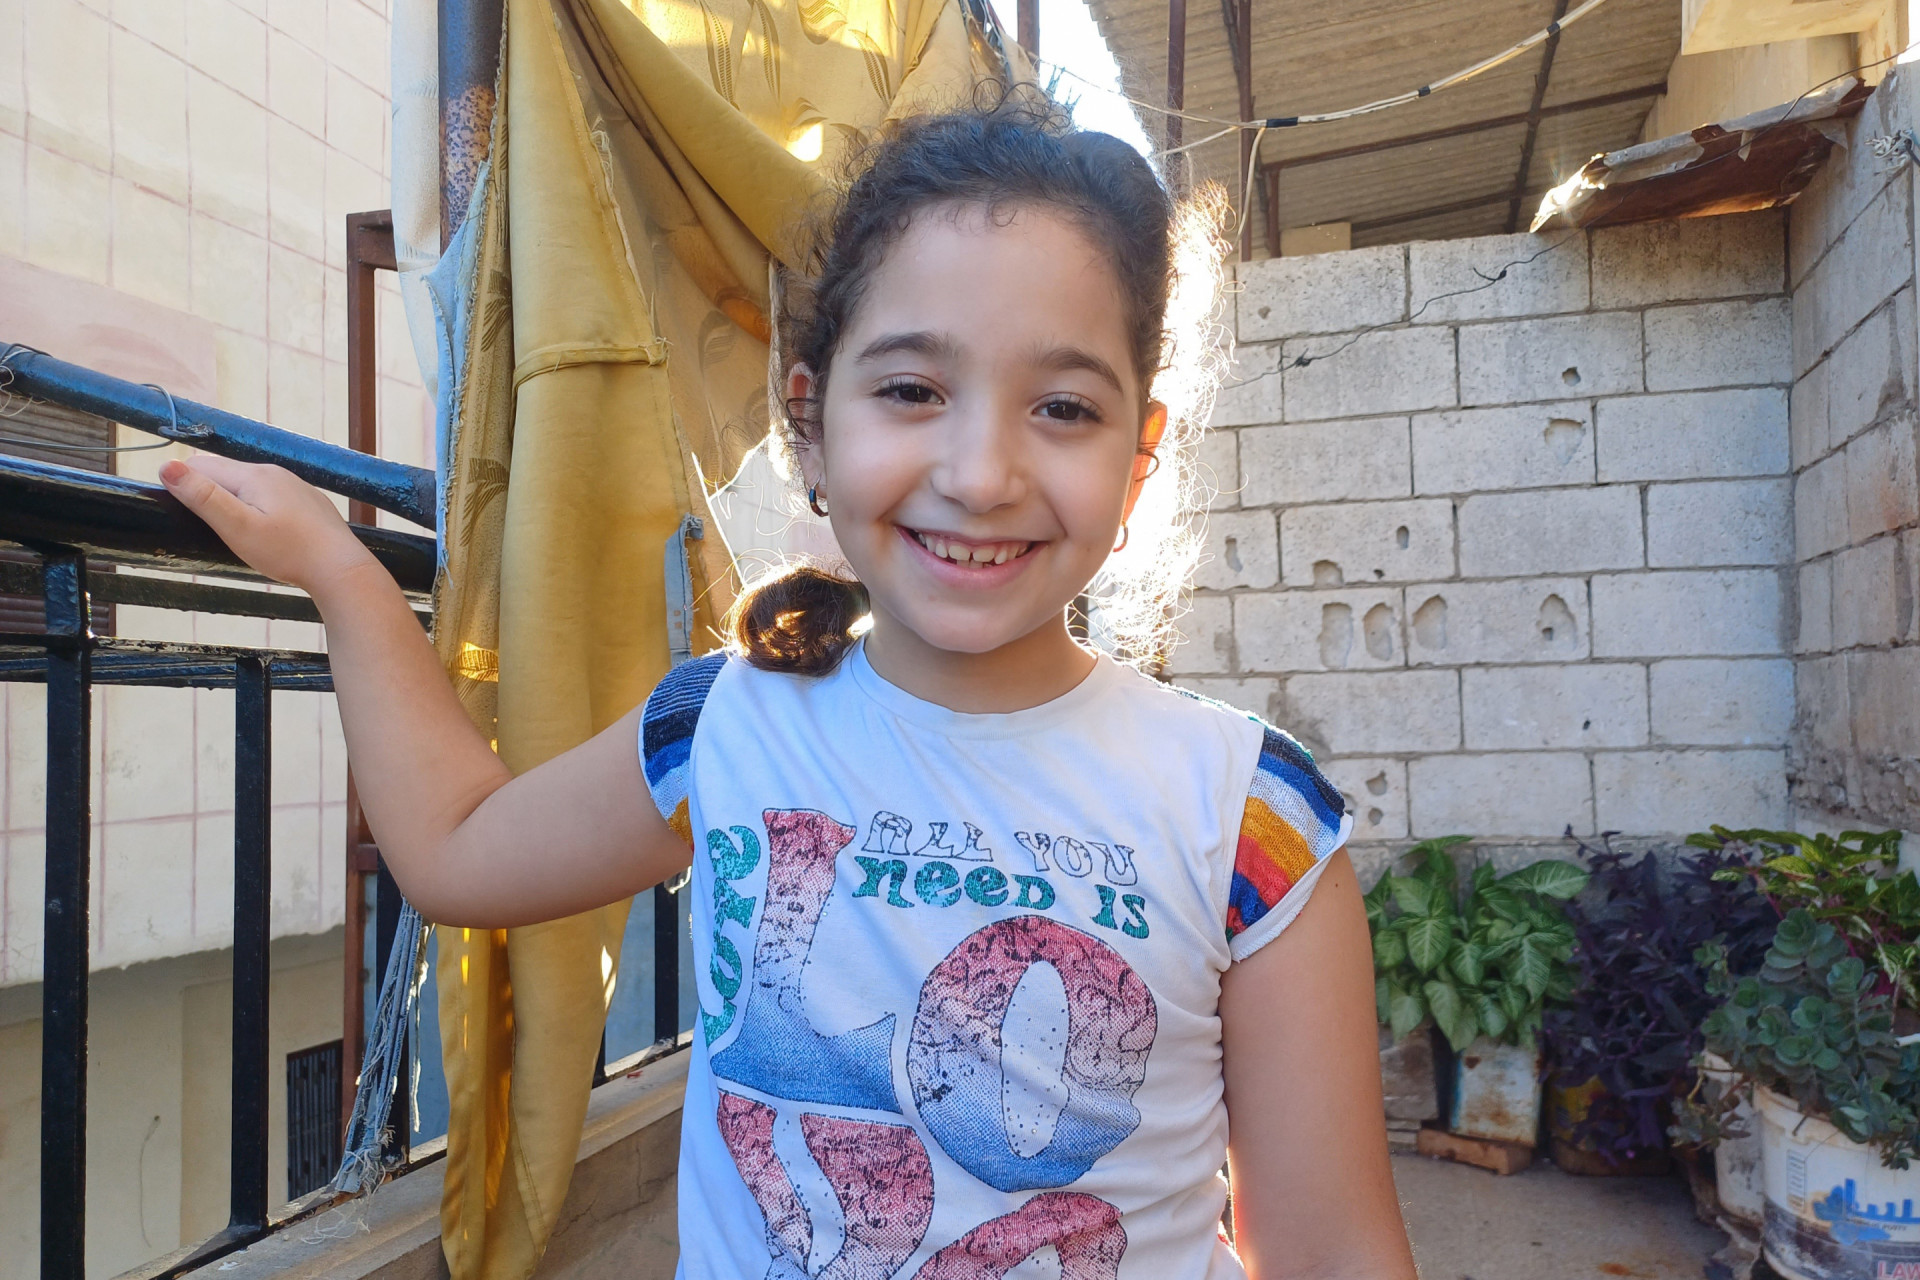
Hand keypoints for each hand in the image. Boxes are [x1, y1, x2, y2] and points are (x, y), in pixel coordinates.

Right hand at [159, 455, 378, 594]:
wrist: (340, 568)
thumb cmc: (287, 551)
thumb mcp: (237, 527)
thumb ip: (203, 496)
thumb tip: (166, 466)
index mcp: (253, 474)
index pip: (201, 465)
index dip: (183, 484)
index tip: (178, 511)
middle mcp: (274, 472)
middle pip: (225, 473)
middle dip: (206, 491)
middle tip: (202, 524)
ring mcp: (294, 486)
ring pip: (248, 485)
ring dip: (231, 500)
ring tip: (229, 529)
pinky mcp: (306, 502)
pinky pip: (270, 497)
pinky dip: (256, 508)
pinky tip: (261, 530)